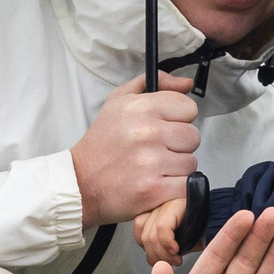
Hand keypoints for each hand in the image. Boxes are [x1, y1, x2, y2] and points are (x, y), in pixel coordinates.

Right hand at [72, 72, 199, 228]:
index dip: (178, 119)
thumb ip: (157, 84)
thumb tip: (186, 83)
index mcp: (140, 108)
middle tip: (157, 150)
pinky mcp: (154, 190)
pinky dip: (175, 189)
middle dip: (179, 145)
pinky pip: (186, 186)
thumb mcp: (119, 101)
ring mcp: (151, 163)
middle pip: (193, 136)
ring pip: (191, 163)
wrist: (81, 182)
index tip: (164, 127)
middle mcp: (147, 133)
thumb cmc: (102, 144)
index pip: (189, 108)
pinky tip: (157, 183)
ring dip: (176, 168)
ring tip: (154, 168)